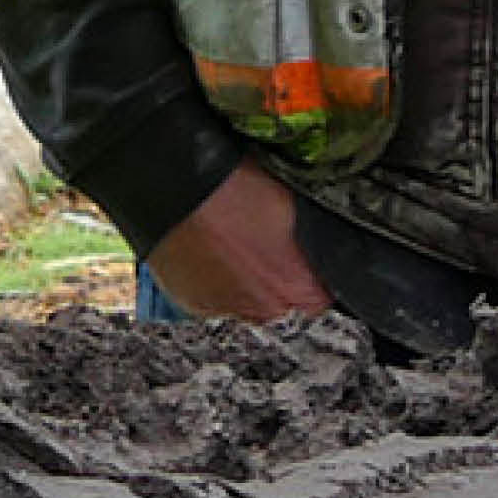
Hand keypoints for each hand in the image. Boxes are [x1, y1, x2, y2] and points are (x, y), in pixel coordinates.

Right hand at [145, 162, 331, 321]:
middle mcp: (262, 309)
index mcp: (295, 287)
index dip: (313, 275)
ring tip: (230, 245)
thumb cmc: (230, 191)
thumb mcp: (291, 204)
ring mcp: (225, 309)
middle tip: (262, 244)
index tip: (301, 258)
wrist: (175, 189)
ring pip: (247, 301)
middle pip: (283, 302)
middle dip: (277, 278)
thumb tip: (316, 240)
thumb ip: (310, 234)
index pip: (322, 297)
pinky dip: (214, 280)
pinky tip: (209, 252)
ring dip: (244, 281)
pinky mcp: (192, 303)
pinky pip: (214, 297)